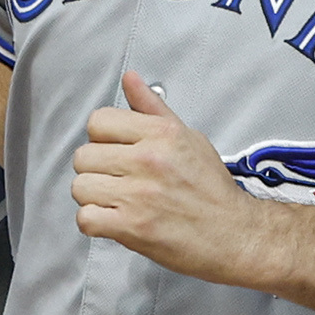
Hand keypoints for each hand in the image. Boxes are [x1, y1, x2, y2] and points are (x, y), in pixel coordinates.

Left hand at [72, 72, 261, 281]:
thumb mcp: (188, 137)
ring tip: (117, 202)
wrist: (234, 235)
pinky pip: (86, 219)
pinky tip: (115, 221)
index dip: (101, 139)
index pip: (98, 121)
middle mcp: (148, 159)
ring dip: (93, 198)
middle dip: (95, 170)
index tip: (115, 152)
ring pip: (80, 187)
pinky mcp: (132, 227)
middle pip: (83, 156)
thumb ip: (153, 109)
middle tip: (117, 181)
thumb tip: (130, 80)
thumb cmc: (212, 190)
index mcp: (161, 133)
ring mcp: (139, 194)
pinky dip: (95, 224)